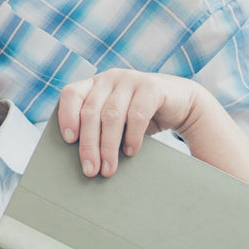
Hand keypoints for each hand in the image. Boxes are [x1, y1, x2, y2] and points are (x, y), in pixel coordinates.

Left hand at [57, 69, 200, 176]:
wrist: (181, 104)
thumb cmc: (140, 117)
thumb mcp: (116, 120)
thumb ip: (98, 128)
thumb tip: (82, 161)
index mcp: (95, 83)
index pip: (71, 94)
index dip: (67, 115)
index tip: (68, 140)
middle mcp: (110, 78)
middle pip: (91, 112)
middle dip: (89, 144)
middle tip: (90, 170)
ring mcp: (131, 79)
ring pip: (111, 115)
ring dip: (108, 146)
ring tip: (108, 169)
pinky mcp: (152, 87)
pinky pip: (136, 114)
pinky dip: (131, 137)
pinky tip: (130, 152)